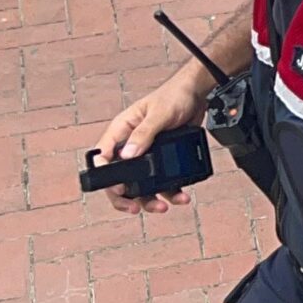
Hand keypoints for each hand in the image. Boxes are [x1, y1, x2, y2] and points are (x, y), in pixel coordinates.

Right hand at [92, 76, 208, 214]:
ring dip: (150, 199)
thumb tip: (128, 155)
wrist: (199, 94)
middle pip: (119, 179)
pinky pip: (162, 182)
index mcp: (121, 131)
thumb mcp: (159, 114)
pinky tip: (180, 196)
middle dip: (126, 198)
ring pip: (141, 186)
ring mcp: (146, 155)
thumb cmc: (174, 95)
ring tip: (164, 206)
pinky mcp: (163, 160)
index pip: (103, 157)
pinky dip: (170, 192)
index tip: (119, 189)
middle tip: (136, 208)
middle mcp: (130, 146)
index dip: (106, 176)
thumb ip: (144, 133)